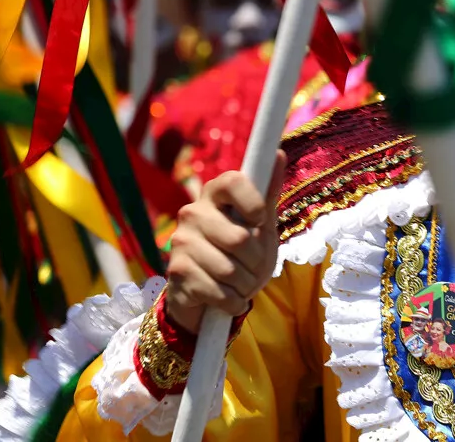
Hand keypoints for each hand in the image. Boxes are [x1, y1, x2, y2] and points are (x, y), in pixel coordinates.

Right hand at [164, 152, 285, 331]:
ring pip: (230, 270)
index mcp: (214, 193)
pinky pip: (219, 292)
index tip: (260, 220)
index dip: (254, 204)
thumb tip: (277, 153)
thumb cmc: (240, 252)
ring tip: (241, 283)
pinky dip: (233, 302)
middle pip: (240, 239)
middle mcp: (192, 212)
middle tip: (253, 267)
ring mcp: (180, 241)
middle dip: (256, 262)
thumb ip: (268, 192)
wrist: (208, 295)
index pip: (234, 181)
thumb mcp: (260, 224)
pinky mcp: (176, 272)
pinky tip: (228, 298)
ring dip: (246, 285)